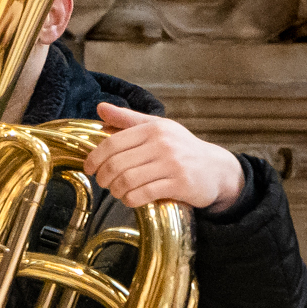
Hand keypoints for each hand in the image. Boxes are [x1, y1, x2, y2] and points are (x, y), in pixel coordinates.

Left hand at [82, 102, 244, 213]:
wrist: (216, 169)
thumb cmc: (181, 149)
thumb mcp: (157, 128)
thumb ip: (127, 119)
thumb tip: (100, 108)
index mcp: (153, 129)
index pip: (112, 143)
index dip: (94, 159)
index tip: (89, 169)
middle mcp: (163, 144)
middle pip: (116, 164)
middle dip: (104, 178)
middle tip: (104, 183)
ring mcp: (173, 164)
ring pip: (127, 180)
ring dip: (116, 190)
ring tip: (118, 191)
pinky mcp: (180, 184)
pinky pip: (143, 194)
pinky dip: (130, 199)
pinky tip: (131, 198)